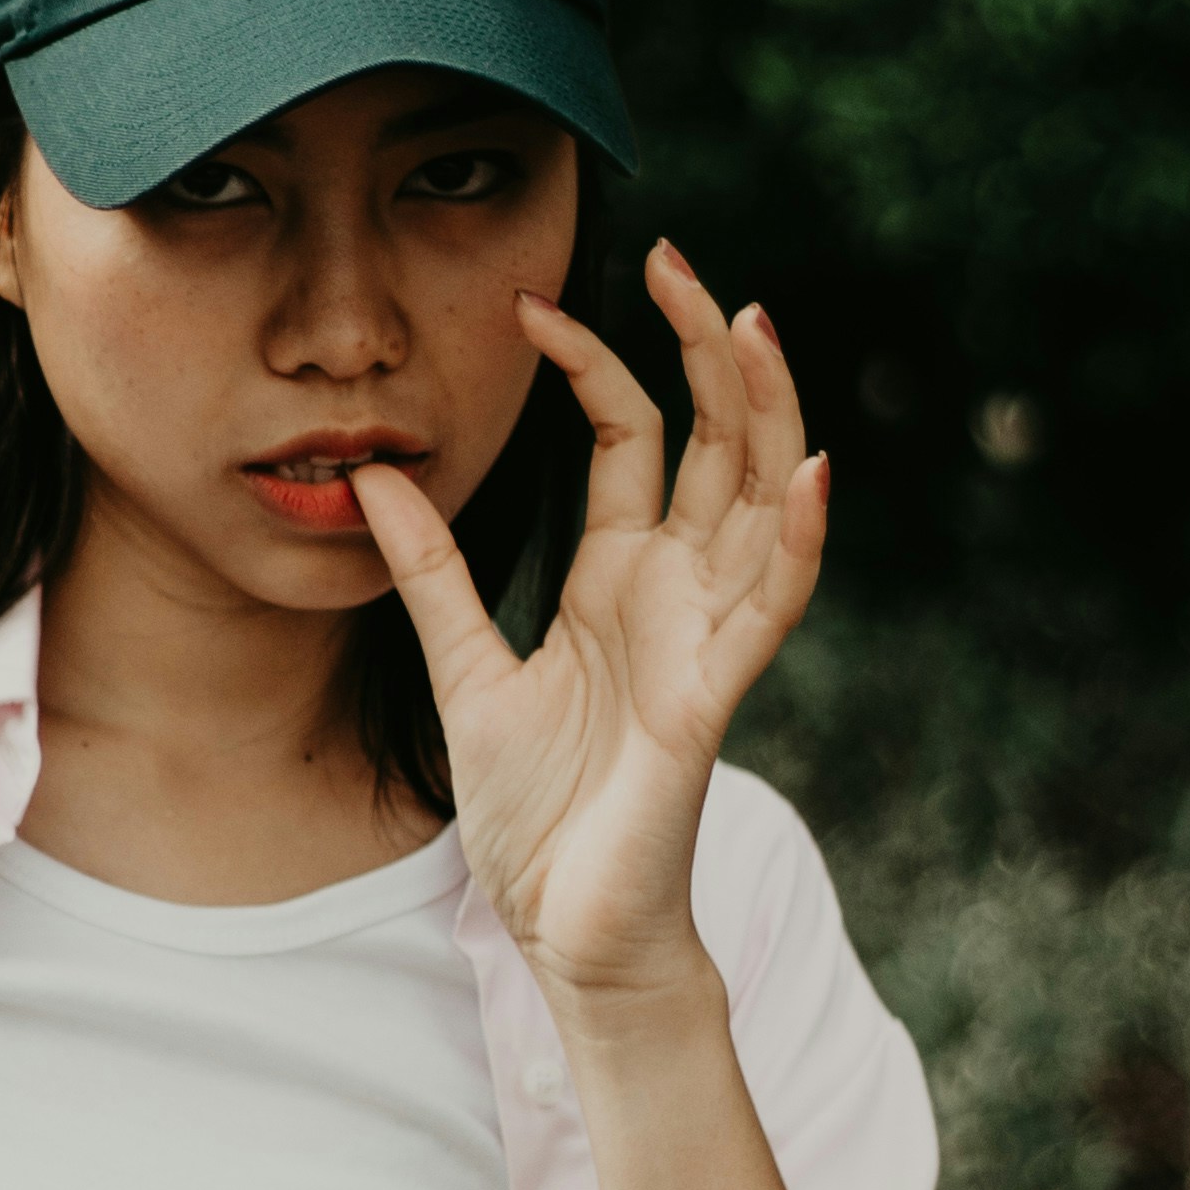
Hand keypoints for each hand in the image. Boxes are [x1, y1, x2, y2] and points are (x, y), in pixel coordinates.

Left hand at [352, 242, 826, 1005]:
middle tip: (682, 259)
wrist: (565, 929)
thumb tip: (377, 474)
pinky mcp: (712, 697)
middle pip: (715, 442)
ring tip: (756, 324)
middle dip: (705, 349)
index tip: (530, 302)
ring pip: (763, 501)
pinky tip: (812, 473)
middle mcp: (676, 591)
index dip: (593, 363)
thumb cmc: (536, 817)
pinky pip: (774, 606)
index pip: (630, 437)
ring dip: (768, 413)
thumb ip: (431, 575)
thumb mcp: (463, 673)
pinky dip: (802, 539)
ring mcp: (705, 638)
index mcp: (618, 578)